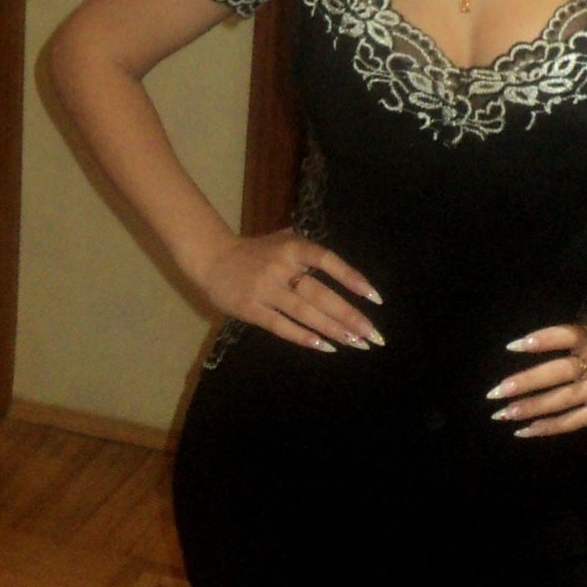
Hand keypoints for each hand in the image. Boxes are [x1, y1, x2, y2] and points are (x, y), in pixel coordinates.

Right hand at [200, 228, 383, 350]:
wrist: (211, 259)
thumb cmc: (255, 252)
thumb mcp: (282, 240)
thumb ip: (310, 252)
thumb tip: (345, 272)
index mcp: (292, 247)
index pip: (327, 260)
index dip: (352, 278)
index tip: (375, 299)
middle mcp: (280, 267)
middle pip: (320, 294)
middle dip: (350, 316)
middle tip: (373, 336)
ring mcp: (265, 289)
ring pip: (305, 312)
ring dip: (333, 329)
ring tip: (356, 343)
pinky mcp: (250, 309)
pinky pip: (281, 325)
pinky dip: (303, 337)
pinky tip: (325, 347)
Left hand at [486, 322, 586, 435]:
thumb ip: (574, 341)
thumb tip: (532, 350)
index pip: (563, 335)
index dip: (538, 340)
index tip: (512, 347)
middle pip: (555, 372)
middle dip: (522, 383)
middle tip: (494, 393)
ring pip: (559, 400)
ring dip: (529, 408)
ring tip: (503, 414)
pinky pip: (572, 421)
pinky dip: (548, 426)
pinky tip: (526, 430)